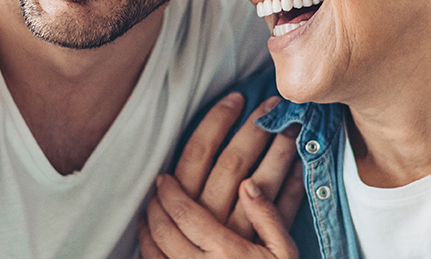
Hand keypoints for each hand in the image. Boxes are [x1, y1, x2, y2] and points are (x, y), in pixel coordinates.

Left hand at [140, 174, 298, 258]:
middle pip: (162, 230)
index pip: (184, 213)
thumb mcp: (285, 253)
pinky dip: (146, 255)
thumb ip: (267, 217)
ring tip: (148, 215)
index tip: (164, 179)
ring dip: (145, 230)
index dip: (169, 192)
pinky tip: (151, 247)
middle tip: (154, 192)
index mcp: (226, 252)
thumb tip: (248, 184)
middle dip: (153, 206)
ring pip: (151, 253)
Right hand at [168, 93, 305, 238]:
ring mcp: (238, 232)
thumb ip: (179, 189)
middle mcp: (210, 215)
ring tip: (293, 127)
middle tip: (271, 105)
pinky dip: (295, 188)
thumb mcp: (167, 218)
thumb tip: (193, 148)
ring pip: (262, 183)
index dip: (217, 121)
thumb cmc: (183, 250)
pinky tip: (303, 167)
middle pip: (233, 162)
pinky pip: (283, 213)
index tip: (236, 99)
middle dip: (254, 128)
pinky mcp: (261, 248)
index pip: (198, 151)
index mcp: (184, 202)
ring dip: (280, 152)